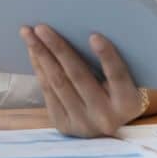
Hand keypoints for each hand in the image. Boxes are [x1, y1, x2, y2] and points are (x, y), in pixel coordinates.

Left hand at [21, 25, 147, 136]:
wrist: (109, 129)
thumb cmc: (119, 93)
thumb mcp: (126, 83)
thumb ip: (112, 64)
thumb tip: (85, 32)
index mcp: (127, 103)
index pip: (117, 76)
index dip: (107, 56)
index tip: (94, 36)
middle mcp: (104, 116)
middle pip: (78, 76)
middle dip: (58, 48)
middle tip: (41, 27)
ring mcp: (82, 123)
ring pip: (58, 82)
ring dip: (41, 55)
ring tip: (28, 35)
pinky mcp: (64, 125)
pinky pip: (48, 92)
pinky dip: (40, 69)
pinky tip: (33, 52)